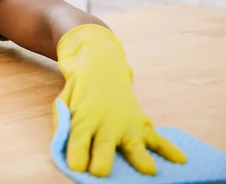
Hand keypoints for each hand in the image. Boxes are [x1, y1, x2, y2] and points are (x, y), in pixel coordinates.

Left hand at [53, 24, 186, 176]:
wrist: (102, 71)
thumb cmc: (80, 97)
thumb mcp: (63, 106)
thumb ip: (63, 127)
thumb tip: (66, 151)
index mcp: (83, 120)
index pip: (78, 143)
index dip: (76, 158)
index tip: (77, 168)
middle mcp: (106, 124)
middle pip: (103, 149)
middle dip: (102, 164)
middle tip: (101, 172)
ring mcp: (127, 125)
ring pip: (134, 147)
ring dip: (140, 159)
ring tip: (148, 170)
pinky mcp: (144, 125)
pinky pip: (159, 140)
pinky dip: (170, 149)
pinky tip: (180, 160)